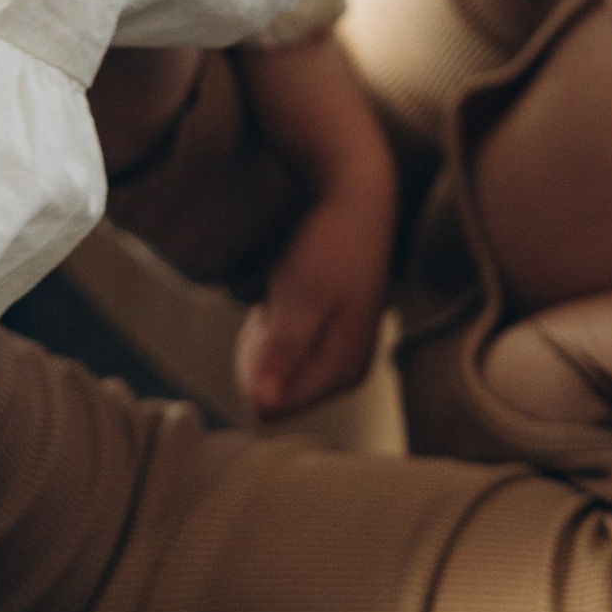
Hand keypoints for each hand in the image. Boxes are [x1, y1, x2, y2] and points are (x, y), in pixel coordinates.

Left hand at [235, 182, 391, 418]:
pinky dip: (277, 329)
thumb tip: (262, 406)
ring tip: (283, 298)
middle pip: (275, 392)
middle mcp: (347, 374)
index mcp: (342, 370)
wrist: (358, 205)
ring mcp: (341, 357)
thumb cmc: (331, 248)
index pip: (275, 404)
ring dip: (267, 339)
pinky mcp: (333, 342)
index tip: (267, 320)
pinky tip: (289, 298)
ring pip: (278, 372)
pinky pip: (287, 354)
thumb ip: (283, 354)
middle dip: (261, 354)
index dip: (254, 367)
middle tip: (274, 306)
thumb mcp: (301, 298)